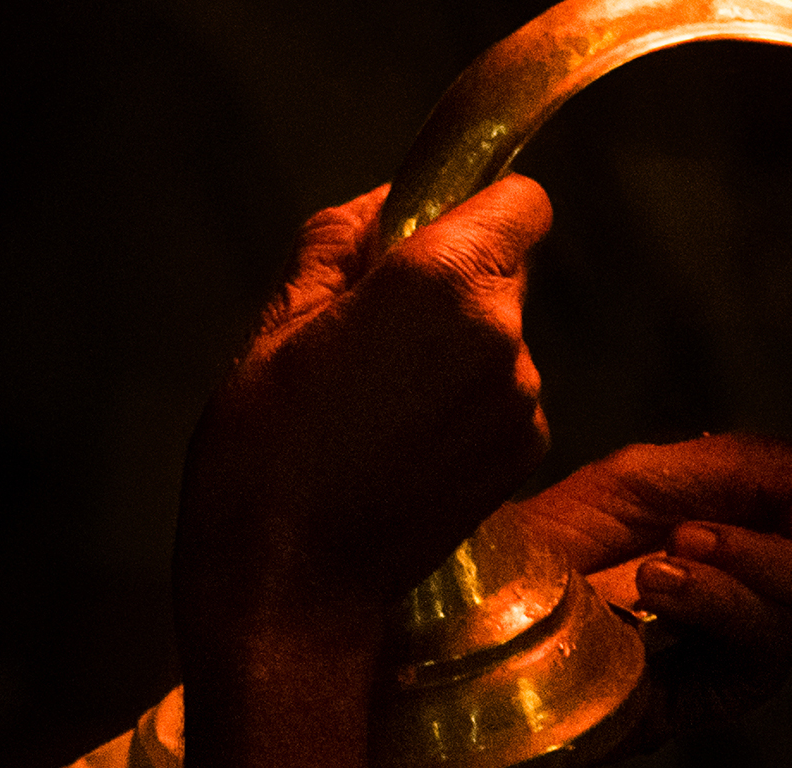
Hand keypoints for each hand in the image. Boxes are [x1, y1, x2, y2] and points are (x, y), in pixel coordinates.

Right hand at [175, 177, 554, 767]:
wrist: (289, 590)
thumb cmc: (266, 452)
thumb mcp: (276, 325)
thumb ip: (338, 242)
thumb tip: (380, 205)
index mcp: (446, 282)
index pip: (522, 201)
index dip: (479, 208)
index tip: (427, 235)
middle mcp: (505, 334)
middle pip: (504, 271)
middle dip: (451, 285)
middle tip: (371, 332)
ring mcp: (523, 398)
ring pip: (502, 337)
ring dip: (458, 349)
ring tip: (376, 402)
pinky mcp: (526, 451)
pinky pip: (505, 394)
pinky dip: (467, 404)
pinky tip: (402, 443)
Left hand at [509, 434, 791, 747]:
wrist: (469, 604)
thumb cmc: (552, 538)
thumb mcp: (656, 474)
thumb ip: (759, 469)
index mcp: (767, 529)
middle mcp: (768, 590)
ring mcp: (740, 649)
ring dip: (767, 564)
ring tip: (689, 542)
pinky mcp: (706, 698)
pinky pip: (759, 654)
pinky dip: (724, 602)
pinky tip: (670, 579)